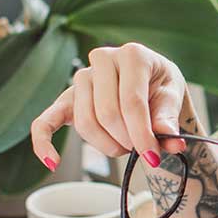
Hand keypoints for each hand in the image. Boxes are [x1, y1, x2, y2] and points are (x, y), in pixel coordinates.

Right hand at [30, 43, 189, 170]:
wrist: (149, 81)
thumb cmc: (160, 87)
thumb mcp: (173, 96)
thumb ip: (168, 117)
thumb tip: (169, 138)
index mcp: (132, 54)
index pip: (131, 102)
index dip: (142, 135)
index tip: (153, 157)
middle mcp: (102, 60)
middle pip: (106, 114)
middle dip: (126, 140)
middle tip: (141, 149)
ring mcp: (81, 78)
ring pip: (85, 123)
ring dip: (107, 146)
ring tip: (125, 145)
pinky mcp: (66, 99)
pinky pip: (45, 122)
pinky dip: (44, 144)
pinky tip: (53, 162)